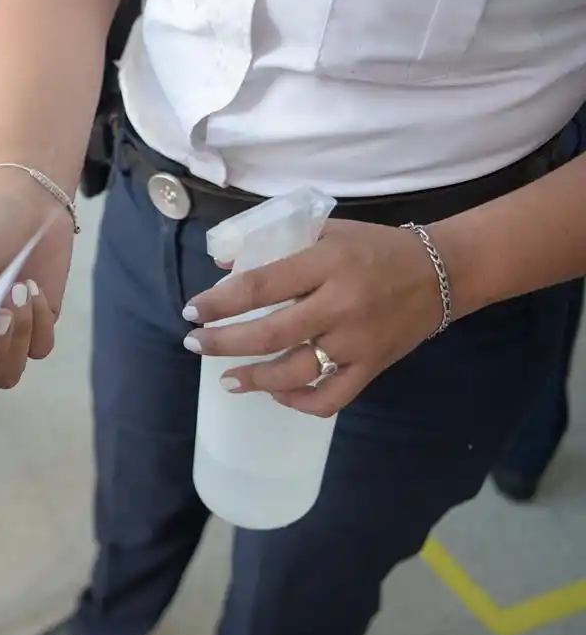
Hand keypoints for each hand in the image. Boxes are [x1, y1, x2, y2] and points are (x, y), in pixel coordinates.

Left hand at [182, 220, 443, 416]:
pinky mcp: (373, 366)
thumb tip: (223, 265)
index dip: (218, 303)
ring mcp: (357, 341)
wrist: (442, 271)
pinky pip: (331, 398)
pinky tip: (278, 394)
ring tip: (228, 380)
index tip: (192, 311)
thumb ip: (277, 245)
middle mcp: (340, 305)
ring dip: (254, 379)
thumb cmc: (375, 248)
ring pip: (295, 372)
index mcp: (326, 264)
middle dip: (222, 343)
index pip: (259, 287)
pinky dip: (300, 402)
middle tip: (194, 345)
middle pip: (269, 334)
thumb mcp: (327, 231)